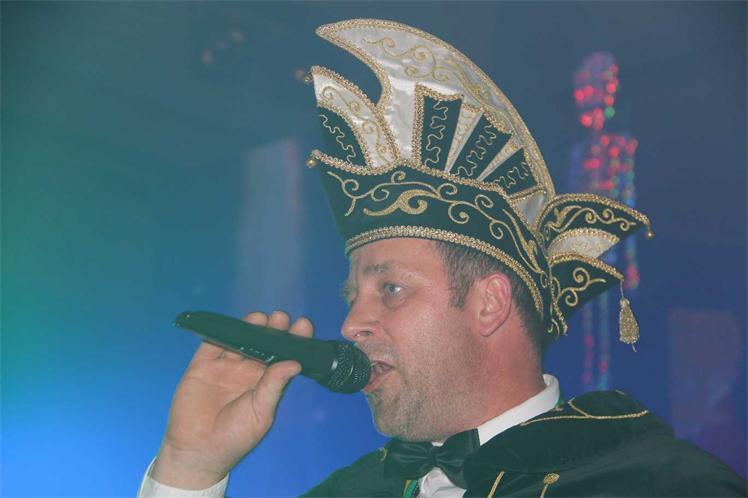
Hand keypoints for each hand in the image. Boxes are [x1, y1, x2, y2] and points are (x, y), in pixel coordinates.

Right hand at [151, 310, 311, 488]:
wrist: (197, 451)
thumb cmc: (235, 437)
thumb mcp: (260, 412)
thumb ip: (274, 386)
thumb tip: (295, 363)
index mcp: (265, 382)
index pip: (282, 356)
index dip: (293, 341)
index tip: (303, 325)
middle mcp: (247, 371)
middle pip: (263, 344)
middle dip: (273, 329)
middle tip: (281, 317)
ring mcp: (225, 366)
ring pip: (240, 339)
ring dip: (250, 326)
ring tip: (261, 317)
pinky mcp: (203, 365)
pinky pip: (212, 343)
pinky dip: (221, 331)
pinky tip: (233, 323)